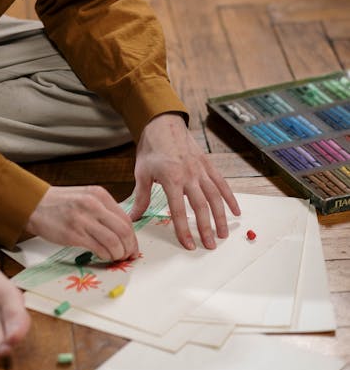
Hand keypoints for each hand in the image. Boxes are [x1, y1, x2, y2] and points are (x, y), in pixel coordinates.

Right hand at [25, 185, 137, 260]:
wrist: (35, 204)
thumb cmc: (60, 203)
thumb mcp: (86, 198)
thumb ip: (103, 210)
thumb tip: (122, 231)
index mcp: (99, 195)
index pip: (125, 219)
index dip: (133, 237)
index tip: (133, 247)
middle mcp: (93, 205)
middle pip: (123, 231)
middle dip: (129, 247)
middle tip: (128, 256)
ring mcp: (83, 219)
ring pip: (113, 242)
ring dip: (118, 254)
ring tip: (115, 258)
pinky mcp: (73, 234)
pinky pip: (98, 248)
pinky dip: (105, 256)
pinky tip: (104, 257)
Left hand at [132, 114, 240, 249]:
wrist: (163, 124)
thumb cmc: (151, 149)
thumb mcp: (141, 173)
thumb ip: (141, 197)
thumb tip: (133, 217)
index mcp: (171, 179)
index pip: (179, 210)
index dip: (184, 230)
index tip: (189, 245)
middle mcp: (189, 176)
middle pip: (201, 206)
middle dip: (206, 228)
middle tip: (210, 246)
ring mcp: (201, 170)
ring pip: (215, 197)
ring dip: (221, 217)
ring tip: (223, 234)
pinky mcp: (208, 165)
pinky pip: (222, 184)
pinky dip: (230, 198)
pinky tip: (236, 212)